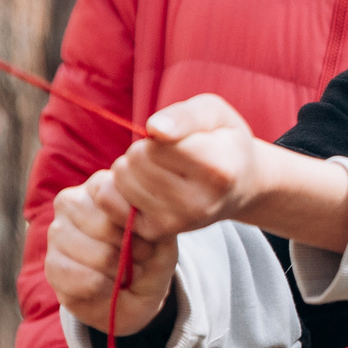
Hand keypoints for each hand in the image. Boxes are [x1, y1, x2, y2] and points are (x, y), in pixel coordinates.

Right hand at [47, 169, 178, 334]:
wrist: (135, 295)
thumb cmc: (150, 255)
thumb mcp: (162, 235)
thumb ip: (151, 220)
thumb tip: (133, 219)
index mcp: (101, 185)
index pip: (110, 192)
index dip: (136, 221)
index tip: (150, 236)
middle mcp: (72, 201)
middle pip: (105, 226)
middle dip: (132, 250)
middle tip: (140, 258)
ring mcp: (57, 232)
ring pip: (99, 255)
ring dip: (121, 272)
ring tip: (125, 272)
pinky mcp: (51, 265)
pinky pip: (85, 280)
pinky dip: (105, 289)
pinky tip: (107, 286)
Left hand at [113, 94, 261, 236]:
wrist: (238, 188)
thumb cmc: (222, 141)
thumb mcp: (213, 113)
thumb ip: (185, 116)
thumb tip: (154, 129)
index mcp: (218, 170)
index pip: (156, 146)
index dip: (159, 134)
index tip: (178, 138)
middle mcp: (199, 203)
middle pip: (135, 161)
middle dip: (143, 150)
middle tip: (165, 155)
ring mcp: (177, 223)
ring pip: (120, 180)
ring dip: (131, 168)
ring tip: (156, 170)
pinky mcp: (155, 233)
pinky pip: (109, 201)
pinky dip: (118, 187)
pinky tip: (142, 186)